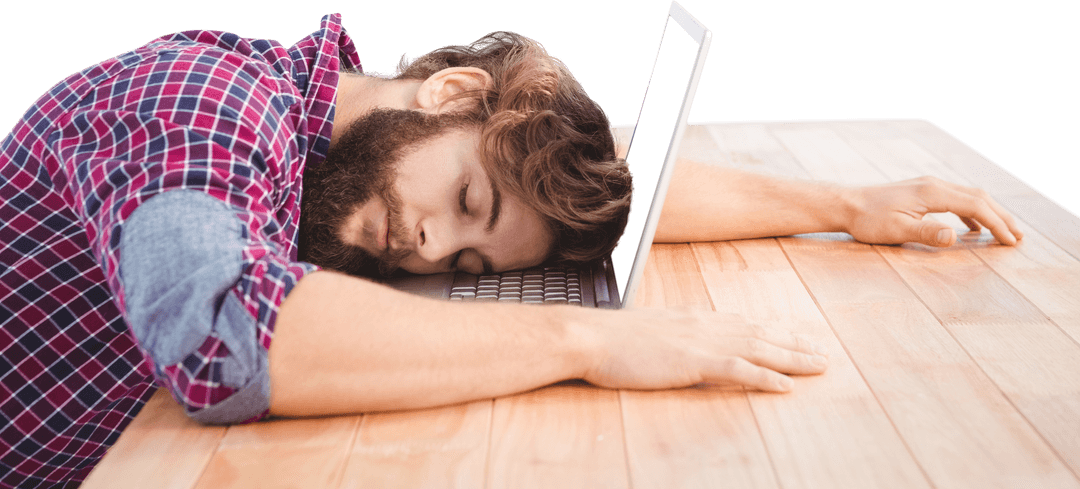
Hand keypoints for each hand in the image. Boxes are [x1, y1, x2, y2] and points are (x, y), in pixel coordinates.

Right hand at [575, 308, 827, 391]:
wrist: (591, 336)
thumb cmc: (611, 339)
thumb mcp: (648, 332)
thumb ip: (671, 337)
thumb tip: (680, 344)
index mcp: (695, 319)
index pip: (745, 323)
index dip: (775, 330)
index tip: (797, 335)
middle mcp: (705, 326)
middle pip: (761, 334)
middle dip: (796, 344)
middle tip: (824, 352)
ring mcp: (701, 343)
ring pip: (759, 349)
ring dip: (793, 359)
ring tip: (820, 366)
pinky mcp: (694, 362)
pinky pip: (738, 370)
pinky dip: (765, 378)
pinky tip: (786, 387)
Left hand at [845, 176, 1022, 246]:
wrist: (845, 203)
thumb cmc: (868, 220)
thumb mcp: (896, 230)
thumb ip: (926, 233)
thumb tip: (955, 236)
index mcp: (932, 193)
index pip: (976, 206)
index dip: (997, 223)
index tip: (1011, 241)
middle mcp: (934, 184)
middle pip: (979, 197)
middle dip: (1001, 217)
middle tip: (1019, 237)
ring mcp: (928, 185)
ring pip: (969, 195)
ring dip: (989, 213)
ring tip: (1004, 231)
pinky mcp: (921, 190)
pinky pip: (955, 198)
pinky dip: (970, 211)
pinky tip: (971, 226)